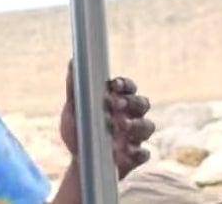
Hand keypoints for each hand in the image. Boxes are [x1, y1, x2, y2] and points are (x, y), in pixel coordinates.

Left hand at [59, 60, 154, 179]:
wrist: (80, 162)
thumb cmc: (78, 130)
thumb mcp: (73, 109)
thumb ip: (74, 87)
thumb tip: (72, 60)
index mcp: (116, 101)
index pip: (128, 87)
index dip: (125, 84)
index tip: (114, 85)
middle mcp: (130, 116)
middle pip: (143, 103)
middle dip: (132, 102)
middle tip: (116, 104)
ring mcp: (135, 137)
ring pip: (148, 126)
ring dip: (137, 125)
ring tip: (120, 126)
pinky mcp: (136, 157)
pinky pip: (145, 153)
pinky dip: (138, 151)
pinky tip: (126, 151)